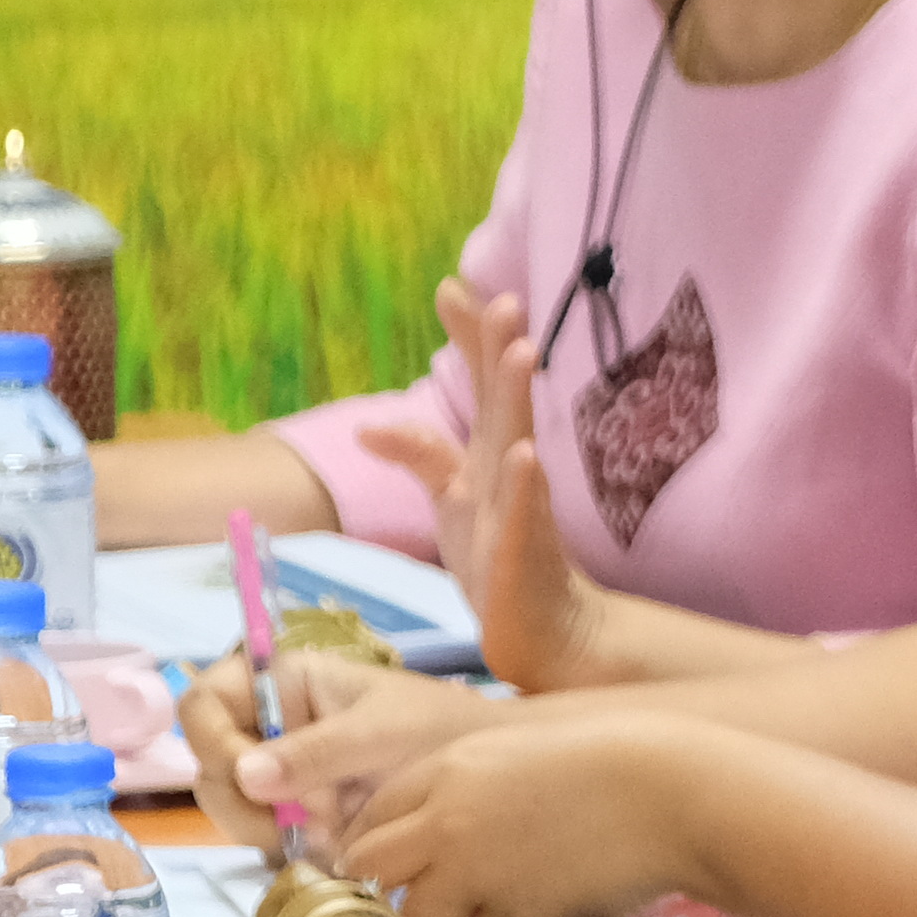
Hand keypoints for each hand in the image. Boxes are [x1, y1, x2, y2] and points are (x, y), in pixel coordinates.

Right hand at [174, 652, 498, 857]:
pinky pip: (265, 832)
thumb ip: (316, 752)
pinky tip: (337, 840)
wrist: (480, 768)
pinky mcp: (292, 808)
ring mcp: (277, 768)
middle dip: (249, 802)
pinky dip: (292, 844)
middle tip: (306, 820)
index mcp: (282, 681)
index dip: (214, 744)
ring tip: (335, 827)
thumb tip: (245, 774)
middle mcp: (268, 722)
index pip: (203, 705)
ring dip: (272, 828)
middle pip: (210, 766)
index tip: (254, 780)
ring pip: (233, 806)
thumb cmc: (437, 730)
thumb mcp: (380, 734)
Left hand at [335, 707, 711, 916]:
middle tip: (426, 887)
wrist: (674, 795)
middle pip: (368, 866)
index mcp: (447, 768)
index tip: (394, 855)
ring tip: (498, 896)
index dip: (379, 839)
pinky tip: (545, 900)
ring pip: (415, 913)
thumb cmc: (616, 760)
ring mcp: (470, 874)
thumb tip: (435, 835)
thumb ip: (467, 789)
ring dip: (444, 913)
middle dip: (388, 883)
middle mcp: (443, 821)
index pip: (372, 814)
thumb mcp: (521, 752)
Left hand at [355, 285, 612, 688]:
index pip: (479, 384)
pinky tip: (525, 457)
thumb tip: (369, 425)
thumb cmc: (500, 559)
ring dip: (519, 398)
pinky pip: (524, 515)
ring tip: (523, 350)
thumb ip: (420, 454)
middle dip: (499, 348)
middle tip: (503, 297)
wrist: (547, 631)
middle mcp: (507, 469)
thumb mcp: (450, 499)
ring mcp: (518, 508)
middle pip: (501, 398)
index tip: (450, 285)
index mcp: (489, 452)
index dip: (467, 337)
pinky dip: (523, 485)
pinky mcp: (522, 552)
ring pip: (516, 442)